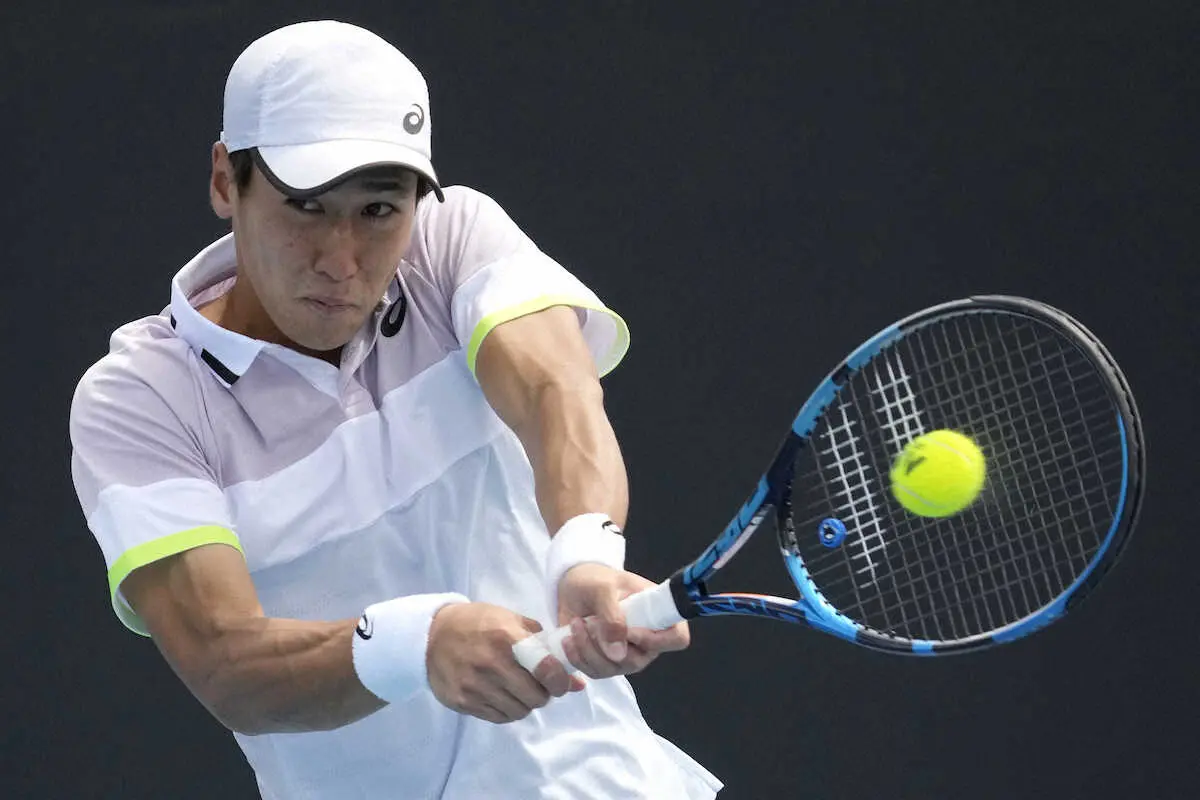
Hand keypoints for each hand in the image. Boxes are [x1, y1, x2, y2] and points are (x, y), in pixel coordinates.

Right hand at [426, 602, 584, 723]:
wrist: (431, 636)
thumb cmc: (478, 624)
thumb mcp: (511, 620)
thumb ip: (544, 645)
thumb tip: (577, 681)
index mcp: (506, 638)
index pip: (545, 668)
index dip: (560, 680)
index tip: (561, 681)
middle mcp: (491, 664)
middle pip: (535, 697)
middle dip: (543, 694)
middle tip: (539, 686)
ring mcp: (475, 686)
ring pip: (519, 711)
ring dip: (525, 703)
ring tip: (518, 690)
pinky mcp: (463, 702)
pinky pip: (499, 717)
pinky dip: (507, 710)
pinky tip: (503, 696)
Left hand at [556, 564, 690, 678]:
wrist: (574, 586)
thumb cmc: (596, 581)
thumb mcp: (603, 588)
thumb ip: (612, 617)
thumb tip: (618, 654)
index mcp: (659, 615)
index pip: (676, 638)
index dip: (655, 640)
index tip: (628, 630)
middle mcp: (647, 640)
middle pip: (638, 661)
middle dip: (607, 645)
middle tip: (589, 622)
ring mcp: (626, 655)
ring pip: (612, 669)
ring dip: (588, 649)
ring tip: (576, 624)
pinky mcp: (605, 663)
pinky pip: (594, 672)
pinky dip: (578, 657)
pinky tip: (569, 638)